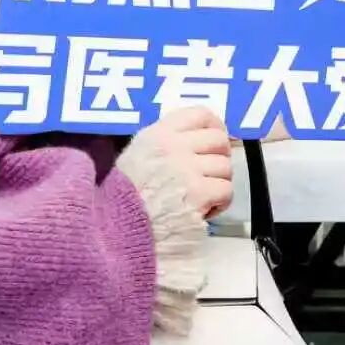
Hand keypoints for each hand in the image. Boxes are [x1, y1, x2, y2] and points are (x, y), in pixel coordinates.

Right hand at [127, 105, 233, 219]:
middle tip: (209, 175)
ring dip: (218, 183)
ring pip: (225, 167)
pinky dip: (220, 203)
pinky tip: (204, 211)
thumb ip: (164, 143)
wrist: (118, 229)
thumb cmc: (125, 197)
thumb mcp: (136, 156)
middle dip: (219, 158)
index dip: (215, 127)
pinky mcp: (198, 194)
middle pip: (219, 140)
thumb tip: (199, 139)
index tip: (214, 143)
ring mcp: (188, 169)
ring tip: (202, 197)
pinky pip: (226, 190)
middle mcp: (174, 147)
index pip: (200, 114)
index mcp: (158, 134)